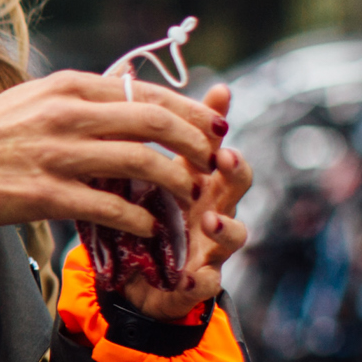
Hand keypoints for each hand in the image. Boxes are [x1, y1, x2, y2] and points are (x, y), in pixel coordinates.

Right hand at [0, 69, 225, 254]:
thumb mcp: (32, 101)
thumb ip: (79, 100)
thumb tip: (128, 96)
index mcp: (67, 87)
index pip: (147, 91)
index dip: (189, 111)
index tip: (212, 128)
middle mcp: (66, 114)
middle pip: (155, 121)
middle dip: (195, 144)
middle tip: (213, 163)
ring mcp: (56, 155)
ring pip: (141, 162)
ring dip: (176, 182)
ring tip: (189, 197)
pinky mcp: (45, 196)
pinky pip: (110, 206)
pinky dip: (139, 218)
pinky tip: (150, 227)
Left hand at [115, 83, 254, 321]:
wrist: (135, 279)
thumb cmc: (142, 217)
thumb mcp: (132, 175)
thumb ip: (134, 139)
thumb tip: (125, 77)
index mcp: (196, 180)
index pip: (212, 145)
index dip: (217, 120)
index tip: (220, 94)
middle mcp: (211, 208)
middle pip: (235, 185)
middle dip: (236, 171)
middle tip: (225, 157)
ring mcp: (210, 246)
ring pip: (234, 234)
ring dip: (226, 226)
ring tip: (210, 220)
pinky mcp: (197, 282)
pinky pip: (208, 283)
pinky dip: (202, 281)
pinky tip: (191, 277)